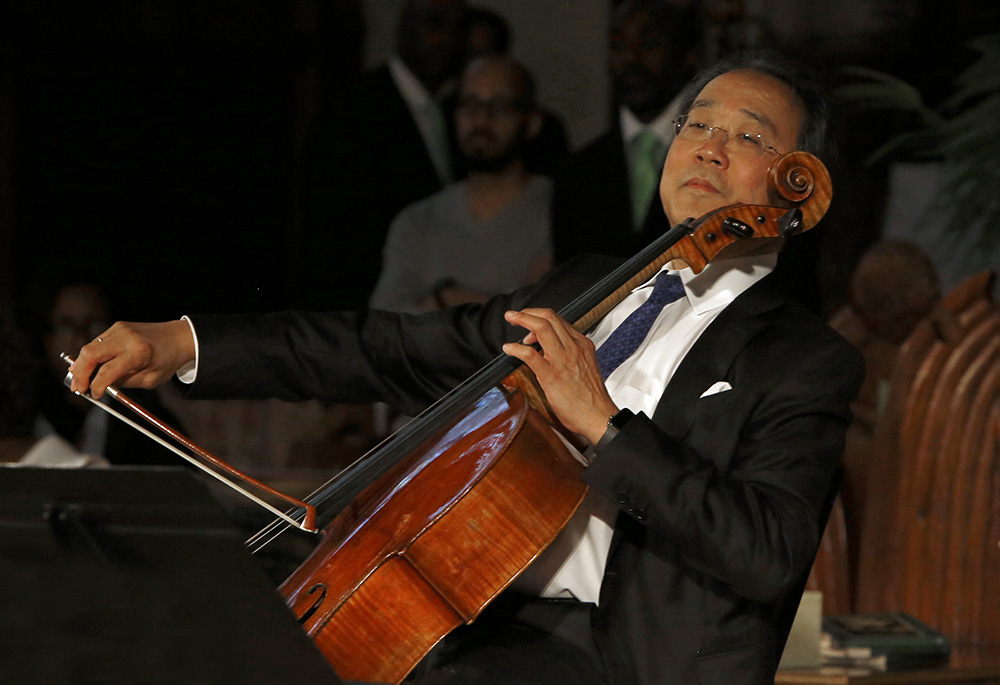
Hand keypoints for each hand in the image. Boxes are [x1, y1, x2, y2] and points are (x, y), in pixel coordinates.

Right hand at [69, 320, 195, 398]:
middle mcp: (127, 338)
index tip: (93, 395)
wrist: (179, 337)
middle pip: (90, 354)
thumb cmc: (167, 360)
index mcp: (139, 353)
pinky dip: (91, 355)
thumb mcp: (150, 379)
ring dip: (81, 364)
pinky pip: (98, 342)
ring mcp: (120, 329)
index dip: (97, 385)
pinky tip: (89, 366)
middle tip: (76, 388)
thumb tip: (100, 386)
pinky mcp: (117, 326)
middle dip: (79, 373)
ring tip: (79, 379)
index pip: (108, 371)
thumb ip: (124, 382)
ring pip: (90, 347)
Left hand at [502, 308, 617, 444]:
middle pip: (549, 317)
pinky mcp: (552, 375)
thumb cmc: (591, 397)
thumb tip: (552, 349)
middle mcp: (573, 348)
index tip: (529, 323)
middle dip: (528, 312)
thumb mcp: (585, 366)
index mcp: (582, 344)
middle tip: (514, 315)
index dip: (540, 317)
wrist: (599, 416)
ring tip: (511, 320)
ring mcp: (562, 360)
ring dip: (522, 320)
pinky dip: (516, 348)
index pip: (559, 320)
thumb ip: (571, 354)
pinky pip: (530, 354)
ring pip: (541, 328)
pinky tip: (509, 348)